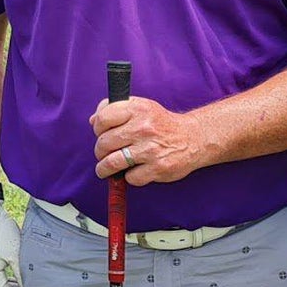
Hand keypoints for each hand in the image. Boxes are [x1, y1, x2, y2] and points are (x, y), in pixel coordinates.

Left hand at [91, 97, 208, 185]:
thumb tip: (93, 120)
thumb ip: (116, 110)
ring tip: (105, 169)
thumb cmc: (162, 124)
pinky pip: (131, 178)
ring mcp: (150, 149)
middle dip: (100, 151)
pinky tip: (134, 171)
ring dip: (104, 169)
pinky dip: (129, 177)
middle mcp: (143, 128)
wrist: (193, 138)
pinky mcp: (157, 168)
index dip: (97, 129)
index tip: (101, 134)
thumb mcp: (142, 108)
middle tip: (104, 154)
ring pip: (112, 163)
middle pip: (104, 143)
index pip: (103, 119)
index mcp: (137, 109)